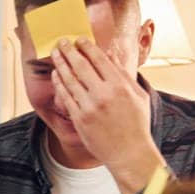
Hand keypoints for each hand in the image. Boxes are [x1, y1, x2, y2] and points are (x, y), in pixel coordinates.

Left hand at [49, 38, 162, 193]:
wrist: (129, 153)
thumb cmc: (137, 124)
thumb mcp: (138, 96)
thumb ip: (124, 74)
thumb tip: (111, 54)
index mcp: (120, 86)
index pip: (99, 59)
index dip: (86, 47)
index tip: (79, 39)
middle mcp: (104, 94)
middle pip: (81, 66)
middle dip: (69, 51)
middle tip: (62, 41)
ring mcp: (90, 107)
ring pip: (70, 80)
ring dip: (61, 64)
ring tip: (55, 54)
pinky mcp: (80, 119)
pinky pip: (66, 97)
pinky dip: (59, 83)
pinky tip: (56, 75)